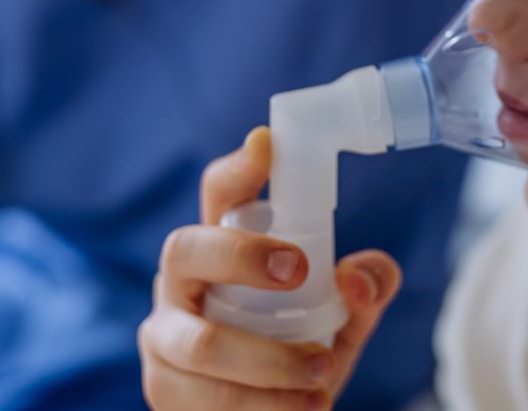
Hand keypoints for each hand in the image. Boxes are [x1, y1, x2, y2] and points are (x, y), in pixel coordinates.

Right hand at [139, 127, 402, 410]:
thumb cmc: (298, 349)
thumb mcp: (342, 319)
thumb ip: (364, 292)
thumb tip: (360, 277)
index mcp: (223, 245)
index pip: (220, 192)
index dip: (239, 166)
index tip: (268, 143)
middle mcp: (182, 281)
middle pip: (186, 248)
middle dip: (241, 255)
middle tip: (299, 271)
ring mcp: (164, 335)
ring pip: (202, 341)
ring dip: (270, 361)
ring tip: (323, 374)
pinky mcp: (162, 390)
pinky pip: (205, 398)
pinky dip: (262, 407)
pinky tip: (300, 409)